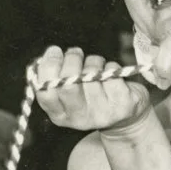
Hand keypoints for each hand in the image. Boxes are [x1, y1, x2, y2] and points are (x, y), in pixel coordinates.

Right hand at [31, 46, 151, 132]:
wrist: (125, 117)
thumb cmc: (91, 98)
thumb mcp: (67, 96)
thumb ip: (53, 80)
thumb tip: (47, 56)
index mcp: (60, 116)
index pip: (46, 92)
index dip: (48, 67)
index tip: (54, 51)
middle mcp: (80, 119)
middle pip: (68, 83)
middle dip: (71, 59)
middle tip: (75, 52)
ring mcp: (102, 114)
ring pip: (91, 74)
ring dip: (93, 61)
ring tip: (96, 66)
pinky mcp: (122, 105)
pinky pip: (111, 72)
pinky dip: (110, 65)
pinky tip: (111, 74)